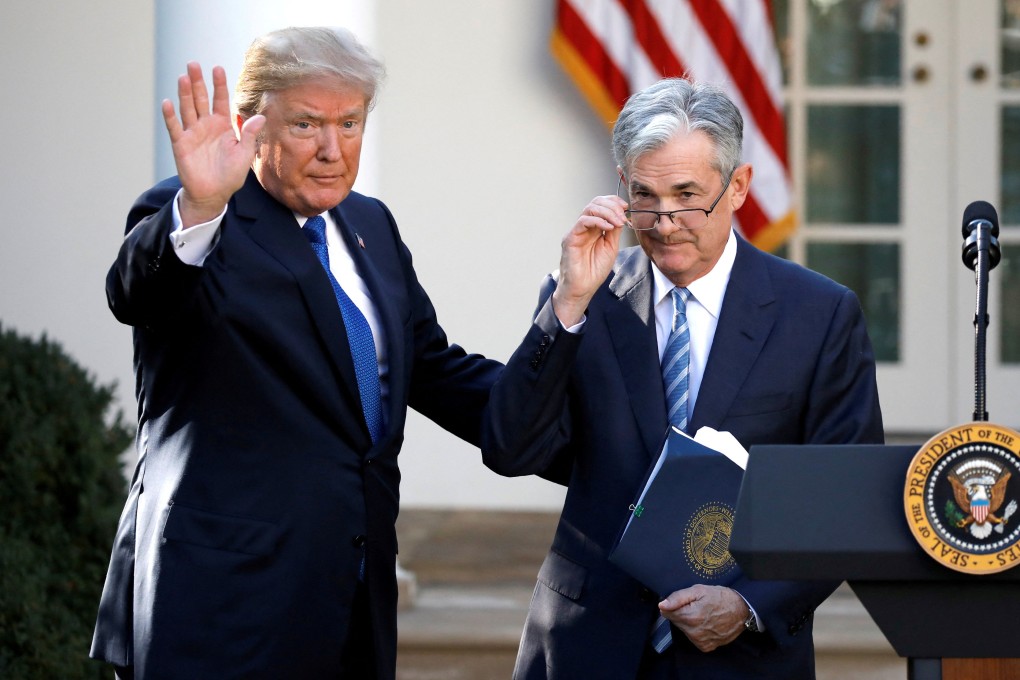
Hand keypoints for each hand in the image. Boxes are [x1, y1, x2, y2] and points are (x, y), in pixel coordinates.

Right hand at [161, 62, 265, 226]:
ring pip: (187, 108)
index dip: (219, 85)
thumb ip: (250, 135)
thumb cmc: (230, 174)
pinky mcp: (180, 144)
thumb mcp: (244, 155)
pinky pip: (174, 127)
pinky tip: (167, 102)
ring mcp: (192, 133)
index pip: (220, 100)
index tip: (217, 68)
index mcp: (223, 125)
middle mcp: (206, 125)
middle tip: (194, 64)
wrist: (213, 194)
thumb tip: (260, 117)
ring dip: (184, 93)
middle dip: (198, 82)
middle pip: (201, 99)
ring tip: (183, 77)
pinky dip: (170, 116)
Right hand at [551, 196, 625, 325]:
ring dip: (607, 212)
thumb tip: (622, 216)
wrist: (583, 288)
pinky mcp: (570, 238)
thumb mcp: (611, 247)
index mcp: (594, 228)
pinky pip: (583, 221)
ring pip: (589, 208)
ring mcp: (576, 231)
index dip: (614, 202)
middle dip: (612, 205)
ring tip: (618, 222)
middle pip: (595, 203)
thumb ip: (614, 231)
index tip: (626, 207)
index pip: (602, 205)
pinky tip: (608, 227)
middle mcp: (584, 227)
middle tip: (623, 215)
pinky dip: (598, 221)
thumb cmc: (594, 271)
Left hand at [658, 585, 748, 652]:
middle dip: (682, 612)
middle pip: (675, 621)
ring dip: (689, 622)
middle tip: (697, 606)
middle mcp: (694, 632)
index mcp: (690, 617)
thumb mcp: (698, 590)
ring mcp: (700, 641)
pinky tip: (706, 623)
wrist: (742, 610)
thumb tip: (662, 605)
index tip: (684, 601)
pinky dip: (697, 630)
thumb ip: (678, 597)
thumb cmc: (721, 598)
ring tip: (704, 614)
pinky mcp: (706, 647)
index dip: (674, 604)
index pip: (667, 612)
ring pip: (684, 629)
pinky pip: (693, 637)